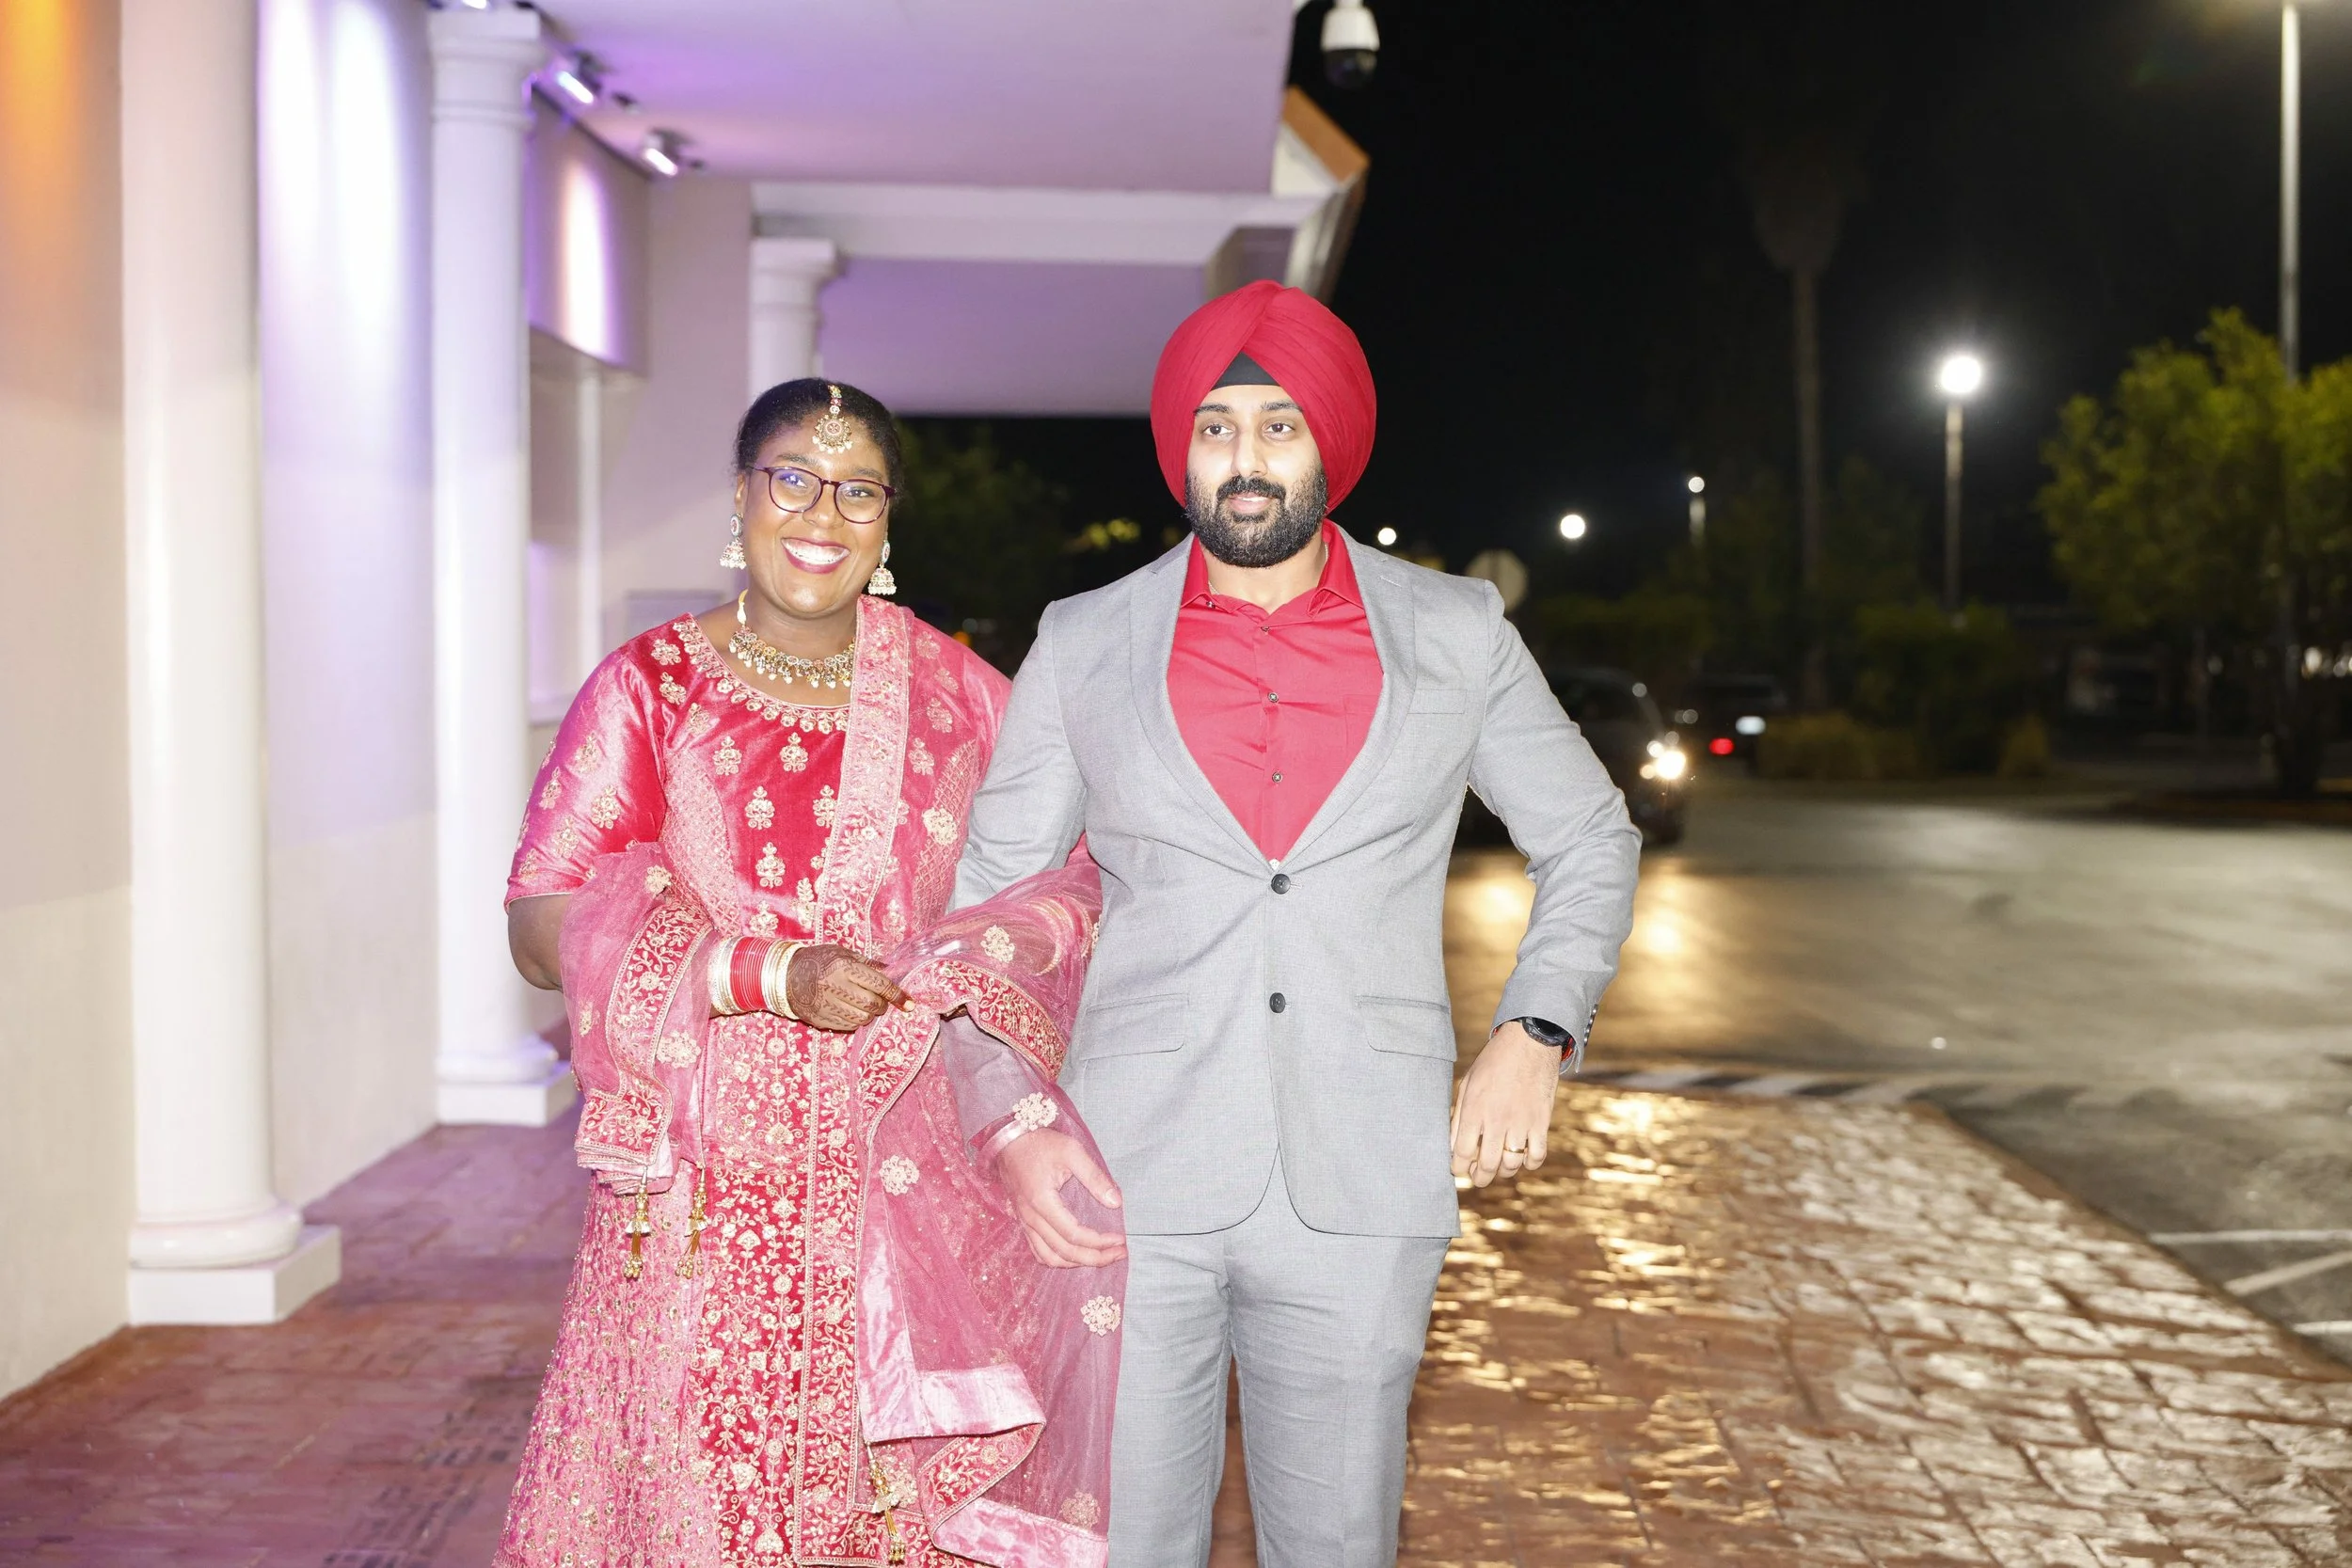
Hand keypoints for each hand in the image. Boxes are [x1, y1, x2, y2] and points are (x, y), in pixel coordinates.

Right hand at [785, 943, 907, 1031]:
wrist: (784, 976)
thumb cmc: (818, 961)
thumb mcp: (842, 953)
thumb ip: (868, 964)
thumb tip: (892, 973)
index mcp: (844, 967)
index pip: (879, 984)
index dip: (897, 995)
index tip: (909, 1003)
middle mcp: (836, 986)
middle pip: (873, 1005)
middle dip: (882, 1005)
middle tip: (879, 1000)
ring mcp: (827, 1005)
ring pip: (862, 1019)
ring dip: (869, 1014)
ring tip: (863, 1004)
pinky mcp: (821, 1019)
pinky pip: (848, 1026)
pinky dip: (855, 1021)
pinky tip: (850, 1010)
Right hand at [997, 1130, 1124, 1268]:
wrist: (1009, 1139)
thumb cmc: (1040, 1143)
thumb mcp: (1072, 1152)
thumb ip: (1095, 1177)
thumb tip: (1116, 1202)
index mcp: (1042, 1202)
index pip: (1074, 1235)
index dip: (1099, 1242)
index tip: (1120, 1240)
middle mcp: (1031, 1218)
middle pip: (1064, 1252)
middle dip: (1094, 1258)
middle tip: (1118, 1254)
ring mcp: (1024, 1222)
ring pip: (1050, 1258)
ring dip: (1076, 1263)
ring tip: (1100, 1257)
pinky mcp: (1023, 1221)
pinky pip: (1038, 1251)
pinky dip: (1058, 1258)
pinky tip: (1075, 1254)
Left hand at [1450, 1021, 1560, 1186]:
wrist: (1529, 1042)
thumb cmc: (1494, 1061)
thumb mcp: (1468, 1083)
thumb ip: (1459, 1115)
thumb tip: (1452, 1144)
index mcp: (1475, 1109)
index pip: (1460, 1152)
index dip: (1457, 1168)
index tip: (1458, 1169)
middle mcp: (1497, 1120)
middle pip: (1486, 1165)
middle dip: (1479, 1177)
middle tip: (1477, 1177)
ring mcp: (1521, 1123)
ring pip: (1511, 1165)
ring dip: (1503, 1171)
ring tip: (1498, 1167)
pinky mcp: (1541, 1122)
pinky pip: (1537, 1156)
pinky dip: (1529, 1164)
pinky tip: (1522, 1158)